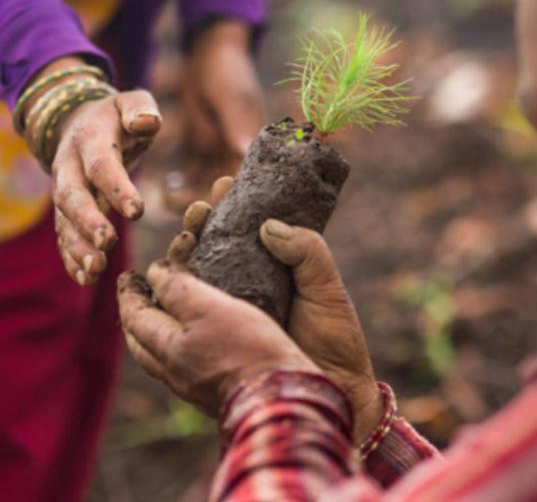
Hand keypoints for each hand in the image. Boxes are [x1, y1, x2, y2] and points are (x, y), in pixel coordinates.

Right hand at [51, 84, 160, 284]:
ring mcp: (64, 190)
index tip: (137, 210)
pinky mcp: (66, 210)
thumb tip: (147, 122)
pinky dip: (72, 257)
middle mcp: (69, 167)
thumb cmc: (118, 116)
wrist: (81, 123)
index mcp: (90, 139)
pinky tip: (86, 278)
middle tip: (107, 245)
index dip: (117, 187)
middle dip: (88, 222)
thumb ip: (141, 109)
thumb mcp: (132, 101)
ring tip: (95, 271)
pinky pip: (64, 235)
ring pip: (64, 222)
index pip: (102, 165)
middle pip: (72, 197)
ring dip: (78, 247)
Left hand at [117, 263, 318, 415]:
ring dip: (153, 335)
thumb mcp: (212, 307)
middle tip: (136, 295)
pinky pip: (181, 369)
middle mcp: (175, 373)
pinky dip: (175, 349)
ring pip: (159, 359)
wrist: (279, 399)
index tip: (128, 274)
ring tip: (160, 317)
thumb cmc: (249, 348)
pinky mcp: (215, 395)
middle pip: (140, 343)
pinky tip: (192, 344)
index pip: (137, 316)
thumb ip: (179, 289)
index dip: (130, 292)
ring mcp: (194, 389)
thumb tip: (156, 274)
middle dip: (134, 316)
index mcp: (170, 350)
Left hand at [166, 21, 264, 210]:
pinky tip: (167, 187)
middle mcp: (237, 153)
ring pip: (206, 184)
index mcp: (252, 144)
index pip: (246, 177)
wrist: (211, 53)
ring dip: (191, 195)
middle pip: (225, 186)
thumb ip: (237, 126)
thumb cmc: (228, 73)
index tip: (213, 208)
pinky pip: (191, 173)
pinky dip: (181, 183)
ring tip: (169, 201)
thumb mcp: (233, 99)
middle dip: (208, 202)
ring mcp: (219, 151)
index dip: (232, 195)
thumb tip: (245, 153)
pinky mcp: (201, 147)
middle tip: (186, 213)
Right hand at [168, 179, 382, 443]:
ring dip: (184, 250)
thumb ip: (308, 252)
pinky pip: (190, 309)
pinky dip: (174, 291)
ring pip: (195, 272)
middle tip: (198, 210)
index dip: (231, 203)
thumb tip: (269, 226)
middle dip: (200, 222)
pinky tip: (164, 278)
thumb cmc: (334, 338)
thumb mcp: (327, 288)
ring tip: (184, 235)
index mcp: (274, 265)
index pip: (247, 225)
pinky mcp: (216, 333)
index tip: (222, 185)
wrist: (329, 390)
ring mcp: (229, 307)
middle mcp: (247, 282)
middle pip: (213, 243)